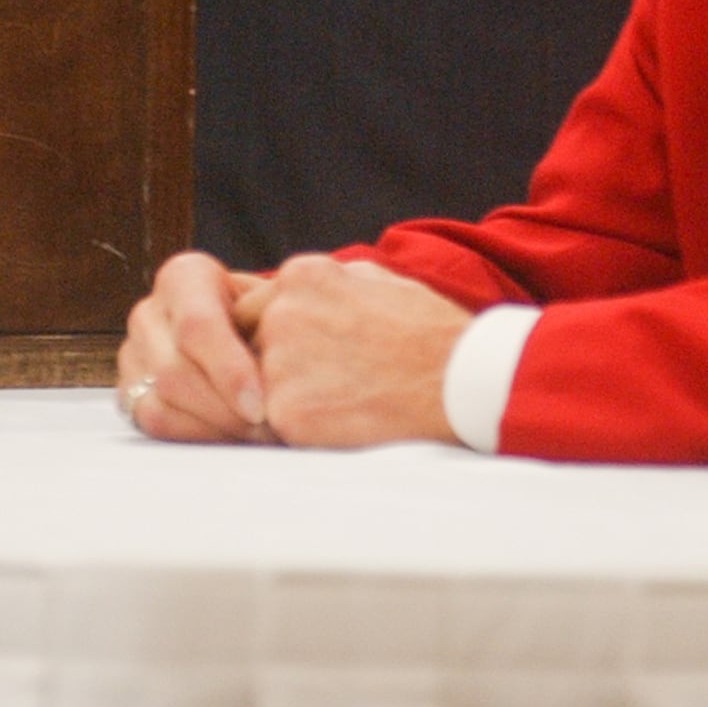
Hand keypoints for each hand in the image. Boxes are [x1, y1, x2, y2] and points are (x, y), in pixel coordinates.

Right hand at [118, 251, 272, 443]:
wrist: (240, 329)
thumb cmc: (262, 314)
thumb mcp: (271, 302)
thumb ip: (276, 318)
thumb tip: (292, 350)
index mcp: (183, 277)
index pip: (198, 326)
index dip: (228, 371)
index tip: (259, 407)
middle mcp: (149, 313)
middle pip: (174, 372)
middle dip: (223, 412)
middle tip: (265, 433)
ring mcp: (133, 354)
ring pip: (159, 406)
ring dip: (210, 431)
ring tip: (253, 440)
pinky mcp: (129, 392)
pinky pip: (152, 426)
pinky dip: (194, 440)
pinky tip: (230, 442)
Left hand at [234, 255, 469, 447]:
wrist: (458, 379)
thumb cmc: (427, 329)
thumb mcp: (375, 279)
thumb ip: (327, 283)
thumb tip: (300, 290)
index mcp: (301, 275)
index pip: (252, 308)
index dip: (273, 337)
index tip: (303, 355)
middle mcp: (281, 313)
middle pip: (249, 347)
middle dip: (272, 367)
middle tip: (321, 383)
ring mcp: (280, 364)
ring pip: (257, 389)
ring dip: (285, 400)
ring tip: (337, 403)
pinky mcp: (287, 412)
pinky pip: (274, 426)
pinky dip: (299, 431)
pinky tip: (339, 425)